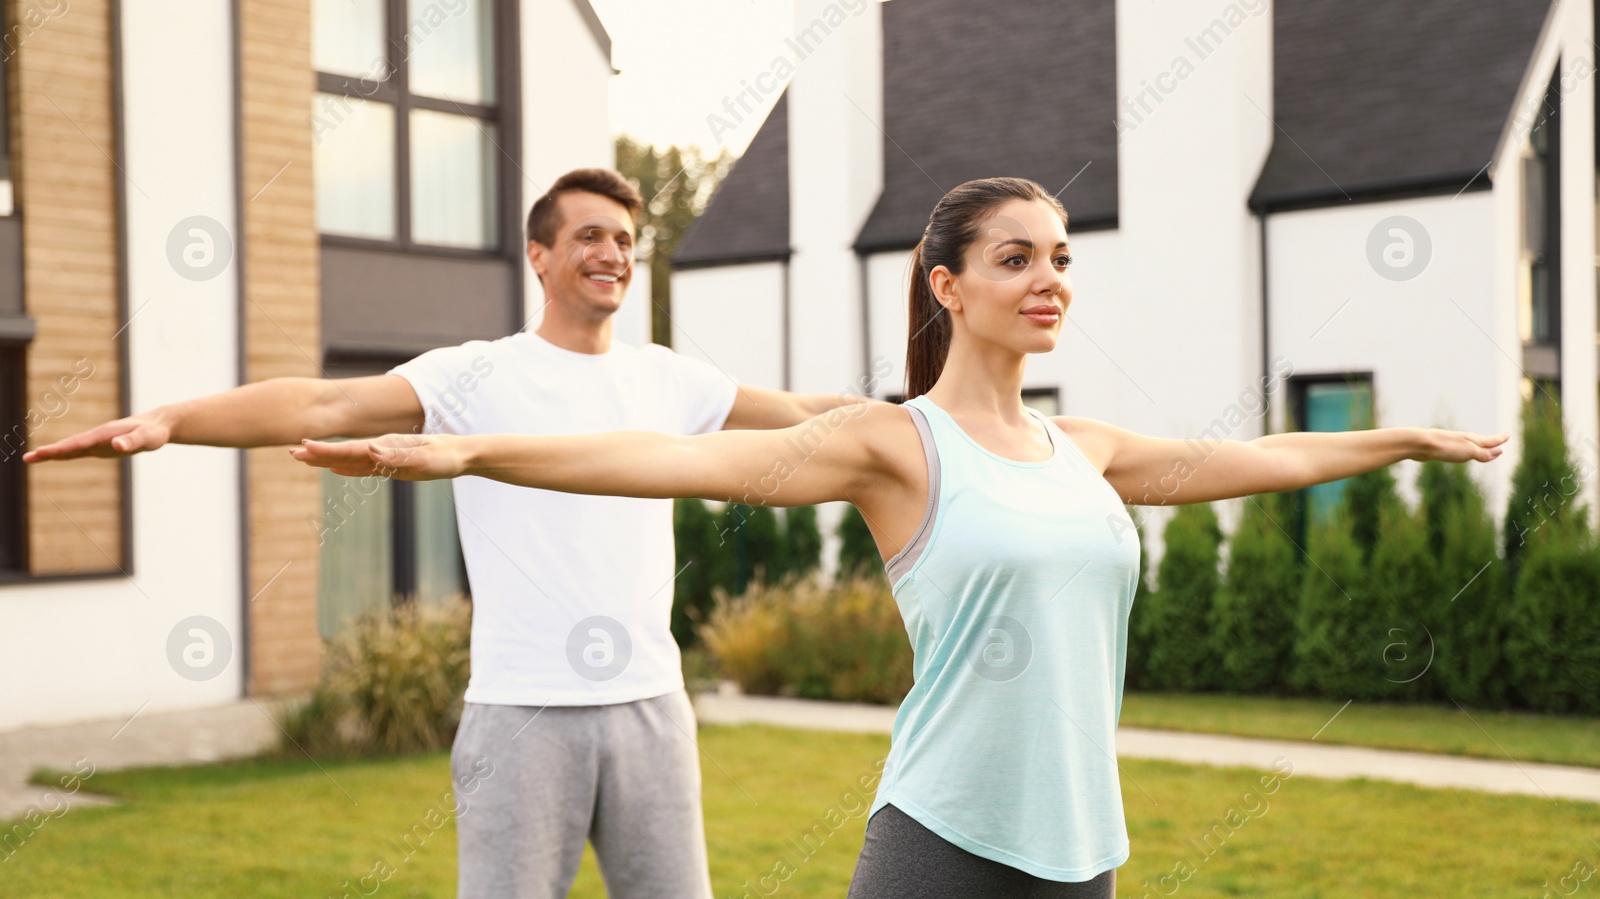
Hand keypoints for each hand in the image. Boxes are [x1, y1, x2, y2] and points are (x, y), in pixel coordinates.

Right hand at [22, 412, 172, 462]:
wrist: (158, 425)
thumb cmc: (154, 432)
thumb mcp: (147, 439)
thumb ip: (132, 442)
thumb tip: (117, 446)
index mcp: (104, 434)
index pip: (79, 443)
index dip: (61, 449)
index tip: (44, 453)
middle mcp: (97, 437)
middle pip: (69, 445)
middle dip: (49, 452)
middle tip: (27, 458)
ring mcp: (97, 442)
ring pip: (72, 448)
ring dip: (53, 453)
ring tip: (31, 458)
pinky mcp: (101, 447)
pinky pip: (79, 451)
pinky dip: (65, 454)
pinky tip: (54, 457)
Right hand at [290, 433, 468, 480]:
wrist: (460, 454)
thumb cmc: (445, 457)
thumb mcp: (424, 459)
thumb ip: (397, 456)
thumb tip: (371, 450)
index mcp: (386, 447)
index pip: (351, 449)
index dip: (327, 450)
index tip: (304, 446)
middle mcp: (380, 449)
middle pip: (343, 453)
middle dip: (317, 454)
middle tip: (290, 452)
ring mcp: (383, 457)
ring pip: (348, 460)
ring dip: (325, 459)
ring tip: (302, 458)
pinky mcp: (389, 466)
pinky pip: (361, 468)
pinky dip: (345, 468)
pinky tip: (333, 468)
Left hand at [1415, 427, 1509, 463]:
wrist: (1420, 444)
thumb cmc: (1446, 447)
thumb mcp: (1469, 452)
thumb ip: (1483, 453)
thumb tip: (1499, 452)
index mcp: (1472, 440)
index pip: (1491, 440)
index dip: (1501, 439)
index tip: (1509, 434)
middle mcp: (1464, 440)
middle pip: (1482, 441)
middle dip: (1492, 442)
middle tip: (1501, 440)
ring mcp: (1453, 443)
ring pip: (1470, 445)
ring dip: (1479, 447)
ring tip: (1484, 447)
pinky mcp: (1443, 449)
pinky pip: (1459, 450)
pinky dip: (1465, 451)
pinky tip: (1459, 452)